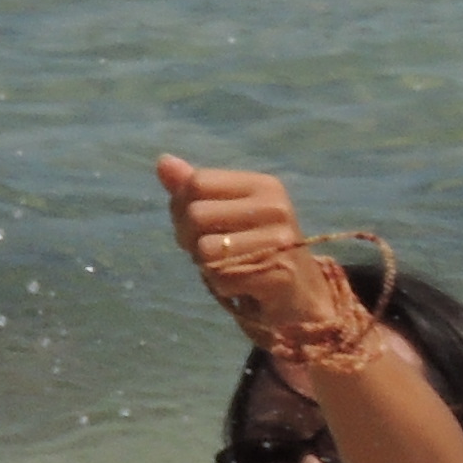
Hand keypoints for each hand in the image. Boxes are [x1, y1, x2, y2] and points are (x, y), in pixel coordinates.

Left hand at [156, 153, 327, 337]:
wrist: (300, 300)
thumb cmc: (256, 253)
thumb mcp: (227, 215)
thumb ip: (195, 190)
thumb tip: (163, 162)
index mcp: (263, 185)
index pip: (197, 182)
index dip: (181, 207)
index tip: (195, 228)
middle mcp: (274, 207)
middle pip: (196, 214)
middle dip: (189, 240)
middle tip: (209, 253)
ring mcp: (279, 240)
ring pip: (205, 249)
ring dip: (206, 266)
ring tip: (227, 268)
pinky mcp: (278, 273)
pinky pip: (222, 278)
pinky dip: (222, 288)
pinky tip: (241, 286)